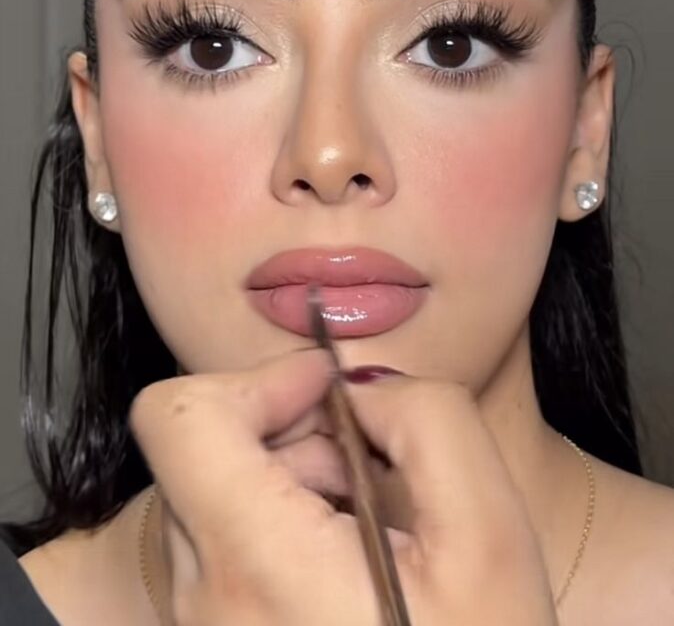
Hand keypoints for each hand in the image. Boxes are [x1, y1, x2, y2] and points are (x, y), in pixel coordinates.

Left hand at [128, 348, 558, 624]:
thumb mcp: (491, 538)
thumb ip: (430, 420)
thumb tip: (364, 386)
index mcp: (254, 565)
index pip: (174, 415)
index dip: (257, 378)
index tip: (328, 394)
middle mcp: (204, 600)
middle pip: (204, 450)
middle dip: (294, 433)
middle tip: (373, 471)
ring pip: (217, 494)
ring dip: (295, 481)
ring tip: (373, 529)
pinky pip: (227, 547)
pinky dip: (286, 527)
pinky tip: (352, 567)